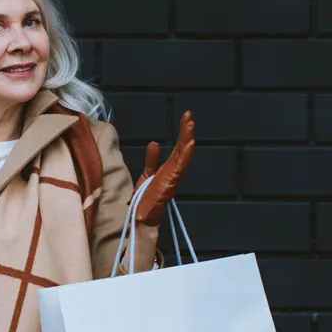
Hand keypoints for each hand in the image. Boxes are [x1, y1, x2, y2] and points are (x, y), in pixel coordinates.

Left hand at [131, 110, 194, 227]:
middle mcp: (174, 170)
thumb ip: (152, 158)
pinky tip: (190, 143)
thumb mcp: (147, 173)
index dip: (182, 132)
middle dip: (186, 131)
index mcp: (169, 167)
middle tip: (189, 115)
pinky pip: (180, 166)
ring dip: (187, 139)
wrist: (142, 216)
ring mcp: (174, 176)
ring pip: (183, 154)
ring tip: (190, 124)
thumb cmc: (146, 198)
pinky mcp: (171, 182)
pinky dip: (185, 155)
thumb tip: (154, 143)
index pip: (178, 146)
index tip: (186, 118)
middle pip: (182, 147)